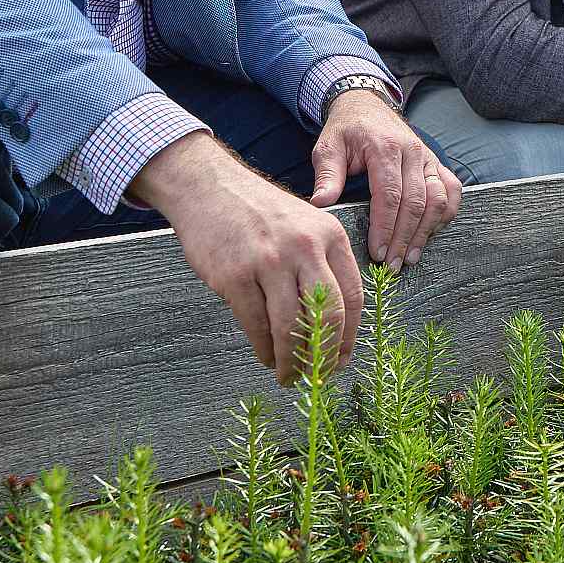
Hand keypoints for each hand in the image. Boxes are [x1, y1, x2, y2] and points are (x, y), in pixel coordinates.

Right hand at [130, 133, 363, 382]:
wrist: (209, 187)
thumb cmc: (259, 212)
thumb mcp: (304, 225)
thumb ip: (322, 265)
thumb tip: (334, 326)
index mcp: (329, 236)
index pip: (353, 297)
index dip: (350, 337)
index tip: (343, 360)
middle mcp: (304, 247)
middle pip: (328, 316)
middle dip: (325, 355)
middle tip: (318, 375)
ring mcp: (269, 261)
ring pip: (291, 326)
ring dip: (292, 360)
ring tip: (289, 375)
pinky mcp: (235, 275)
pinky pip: (256, 325)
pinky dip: (264, 348)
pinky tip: (266, 356)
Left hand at [313, 87, 462, 272]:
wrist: (366, 104)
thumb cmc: (346, 130)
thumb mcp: (328, 147)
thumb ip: (326, 175)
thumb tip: (321, 204)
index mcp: (384, 148)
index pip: (389, 195)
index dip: (385, 227)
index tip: (377, 252)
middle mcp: (412, 152)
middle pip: (416, 202)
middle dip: (404, 238)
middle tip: (391, 265)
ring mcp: (428, 157)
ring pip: (438, 199)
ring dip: (426, 231)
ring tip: (410, 257)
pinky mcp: (436, 162)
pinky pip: (451, 190)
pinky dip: (446, 213)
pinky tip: (431, 233)